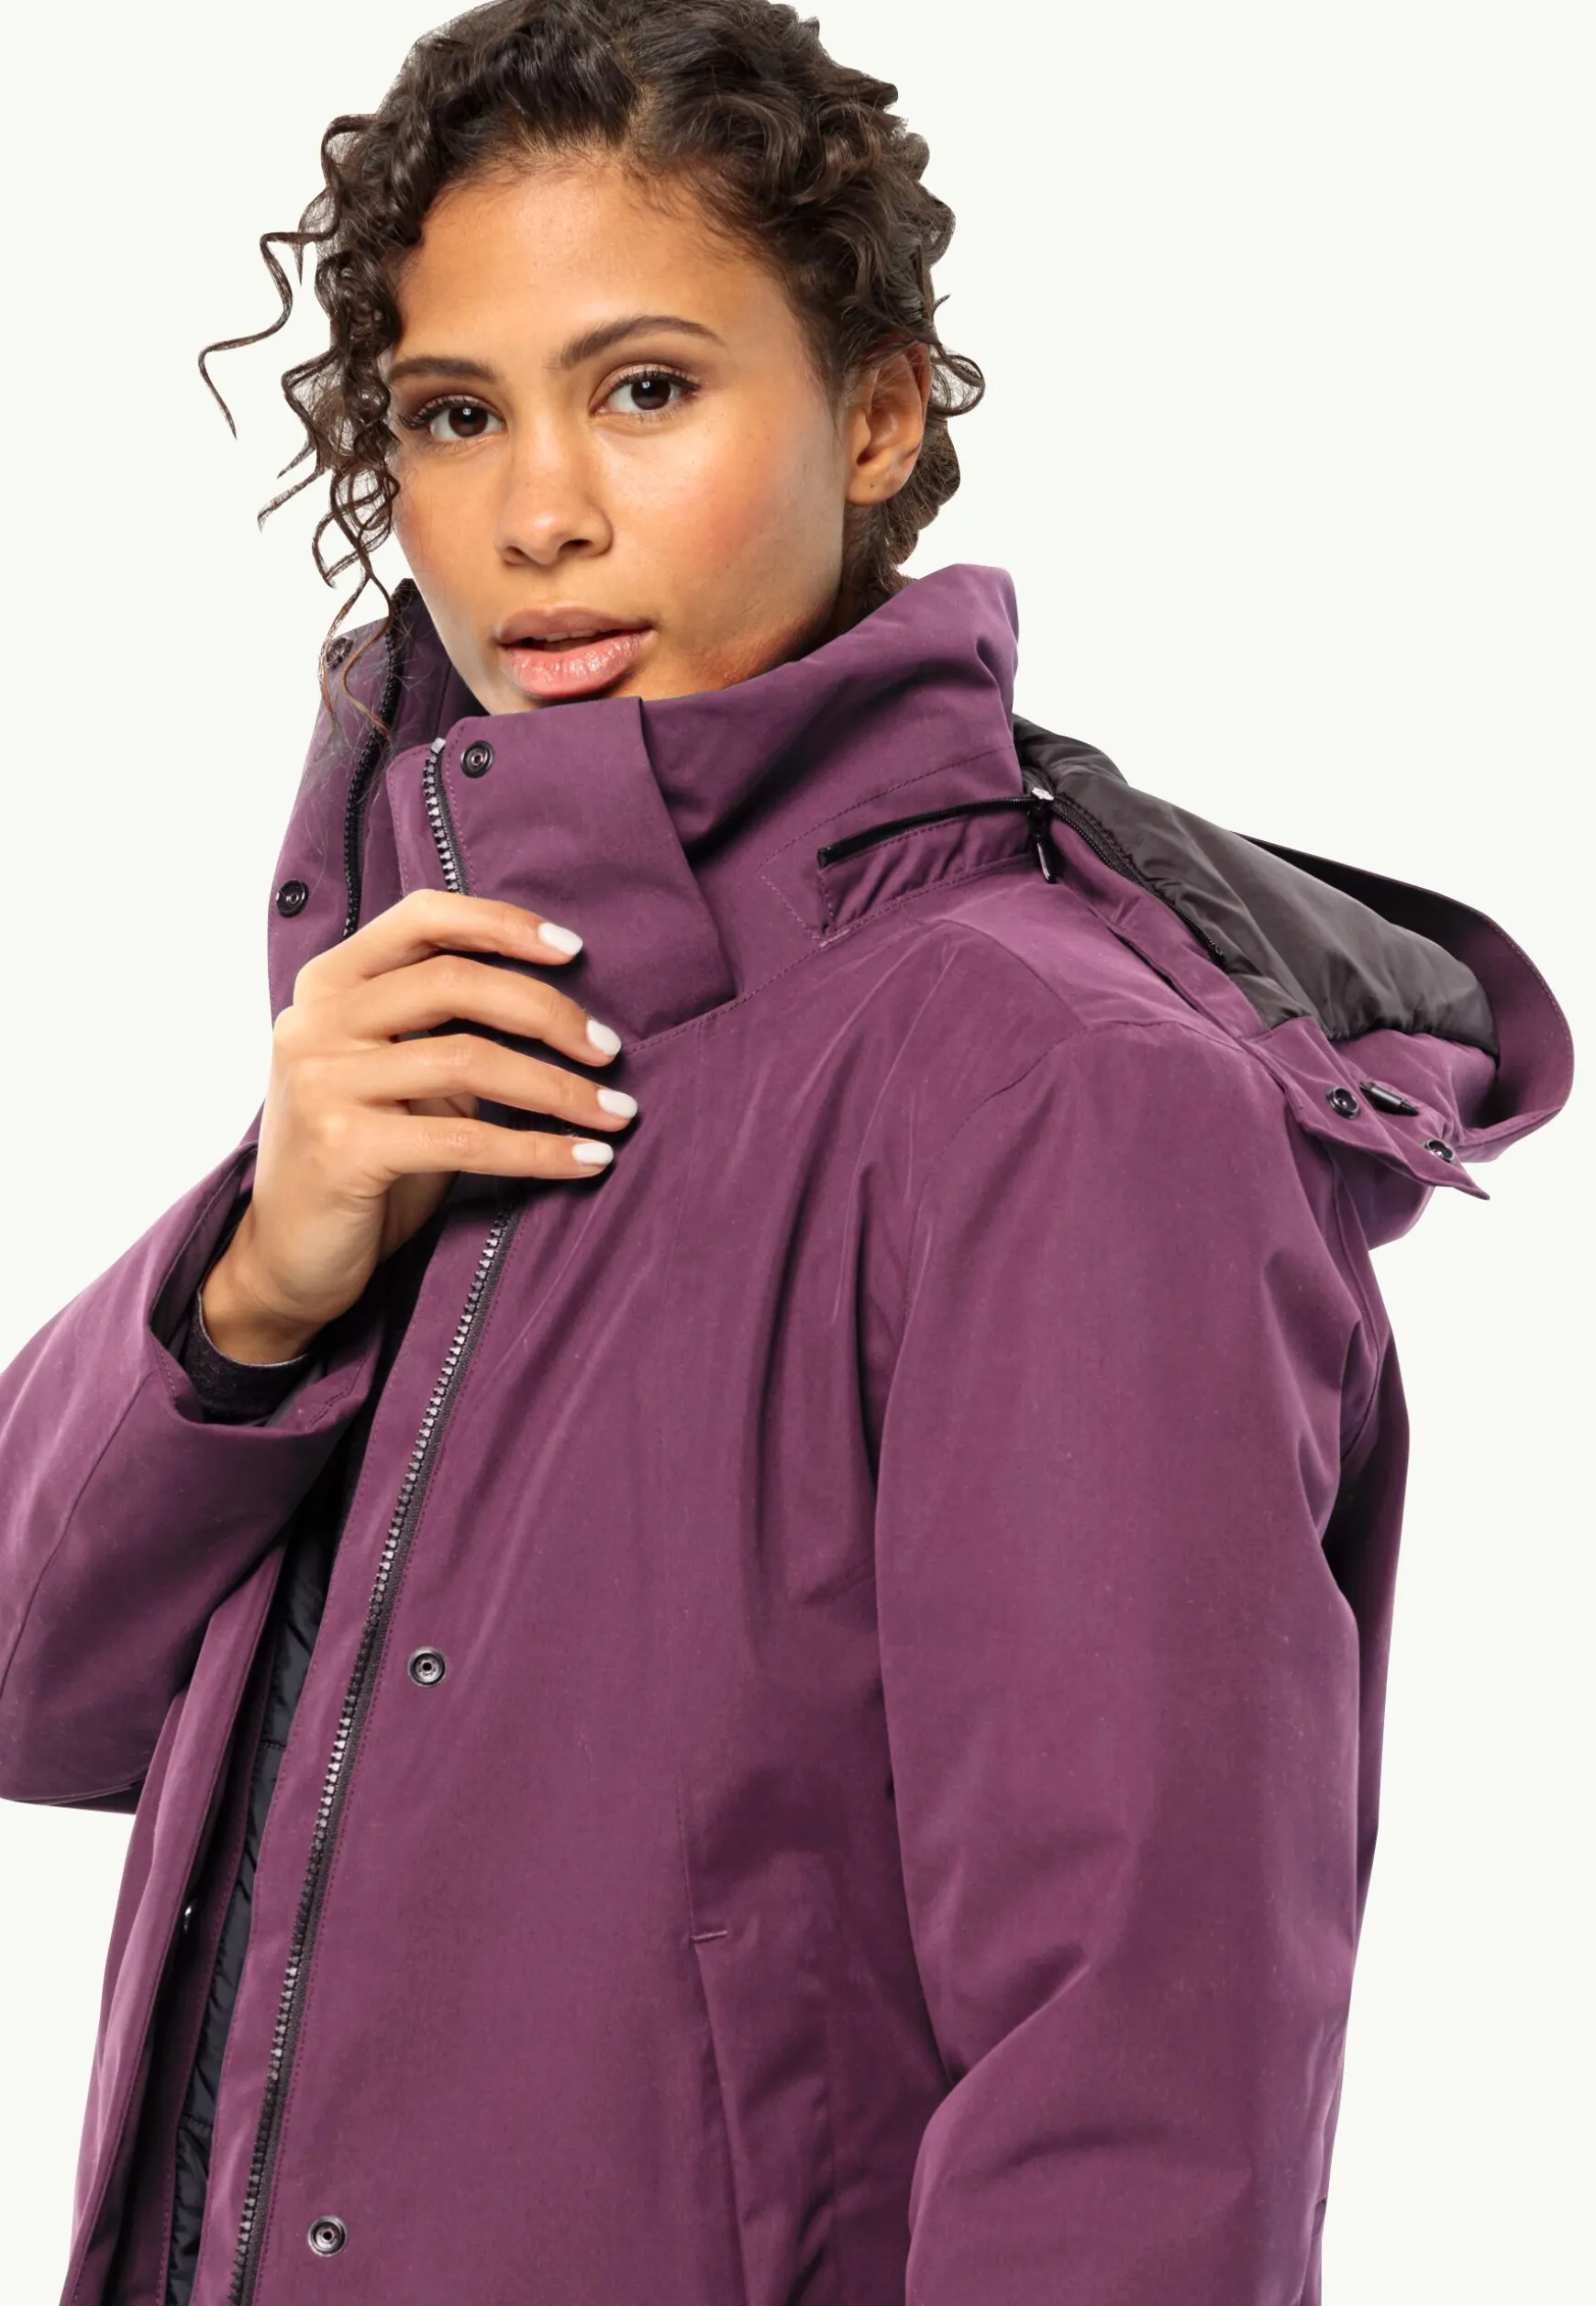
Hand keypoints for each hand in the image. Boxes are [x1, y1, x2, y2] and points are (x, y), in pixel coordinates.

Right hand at [199, 889, 634, 1361]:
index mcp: (328, 985)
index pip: (422, 919)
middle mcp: (315, 1022)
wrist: (285, 1257)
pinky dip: (540, 1150)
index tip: (574, 951)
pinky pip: (467, 1140)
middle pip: (454, 982)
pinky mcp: (343, 1149)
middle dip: (548, 1011)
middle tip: (608, 1049)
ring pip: (469, 1059)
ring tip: (616, 1112)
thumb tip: (560, 1005)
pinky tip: (587, 1160)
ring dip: (559, 1088)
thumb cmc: (361, 1155)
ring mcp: (323, 1083)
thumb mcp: (394, 1073)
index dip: (502, 925)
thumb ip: (444, 1026)